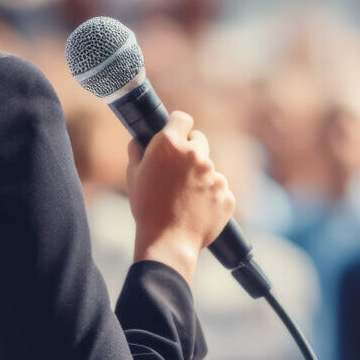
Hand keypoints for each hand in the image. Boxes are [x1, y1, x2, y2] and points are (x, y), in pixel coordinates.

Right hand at [125, 110, 234, 281]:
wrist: (168, 241)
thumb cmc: (146, 208)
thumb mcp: (133, 175)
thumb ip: (137, 151)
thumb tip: (139, 140)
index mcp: (170, 145)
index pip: (182, 118)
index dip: (177, 125)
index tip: (175, 132)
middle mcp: (195, 155)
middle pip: (199, 140)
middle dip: (189, 150)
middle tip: (175, 169)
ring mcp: (214, 175)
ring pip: (208, 167)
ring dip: (198, 175)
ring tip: (182, 196)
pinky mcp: (227, 194)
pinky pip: (218, 188)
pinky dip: (209, 195)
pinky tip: (194, 208)